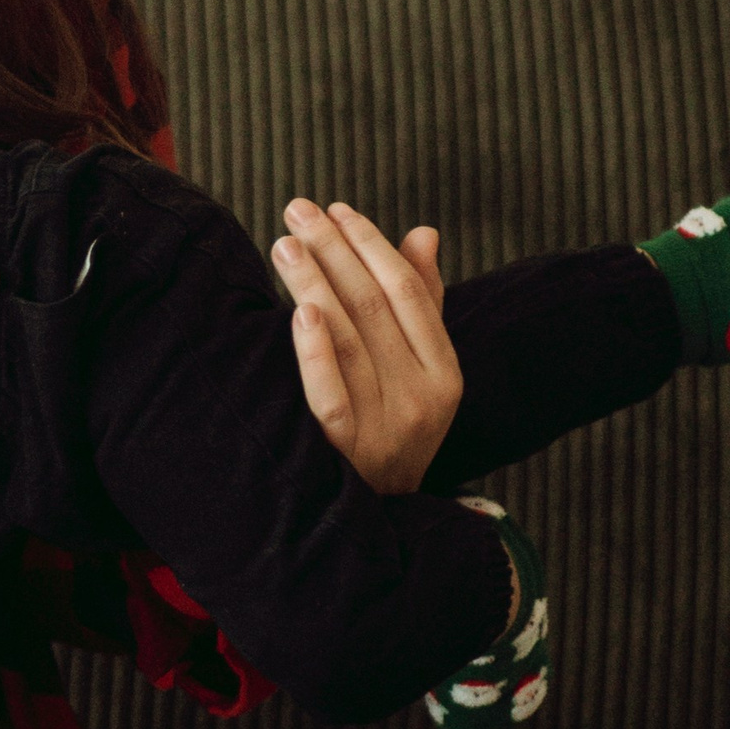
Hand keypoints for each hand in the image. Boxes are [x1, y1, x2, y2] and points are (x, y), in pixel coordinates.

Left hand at [269, 196, 461, 494]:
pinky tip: (300, 311)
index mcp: (445, 374)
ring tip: (284, 244)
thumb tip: (423, 232)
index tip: (337, 210)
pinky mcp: (347, 450)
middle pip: (374, 306)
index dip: (372, 246)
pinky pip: (329, 393)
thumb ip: (421, 303)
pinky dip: (315, 350)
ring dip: (314, 283)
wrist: (369, 519)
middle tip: (297, 211)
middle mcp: (423, 400)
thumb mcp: (419, 372)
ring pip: (348, 339)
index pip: (408, 293)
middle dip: (335, 251)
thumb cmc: (389, 426)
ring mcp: (386, 427)